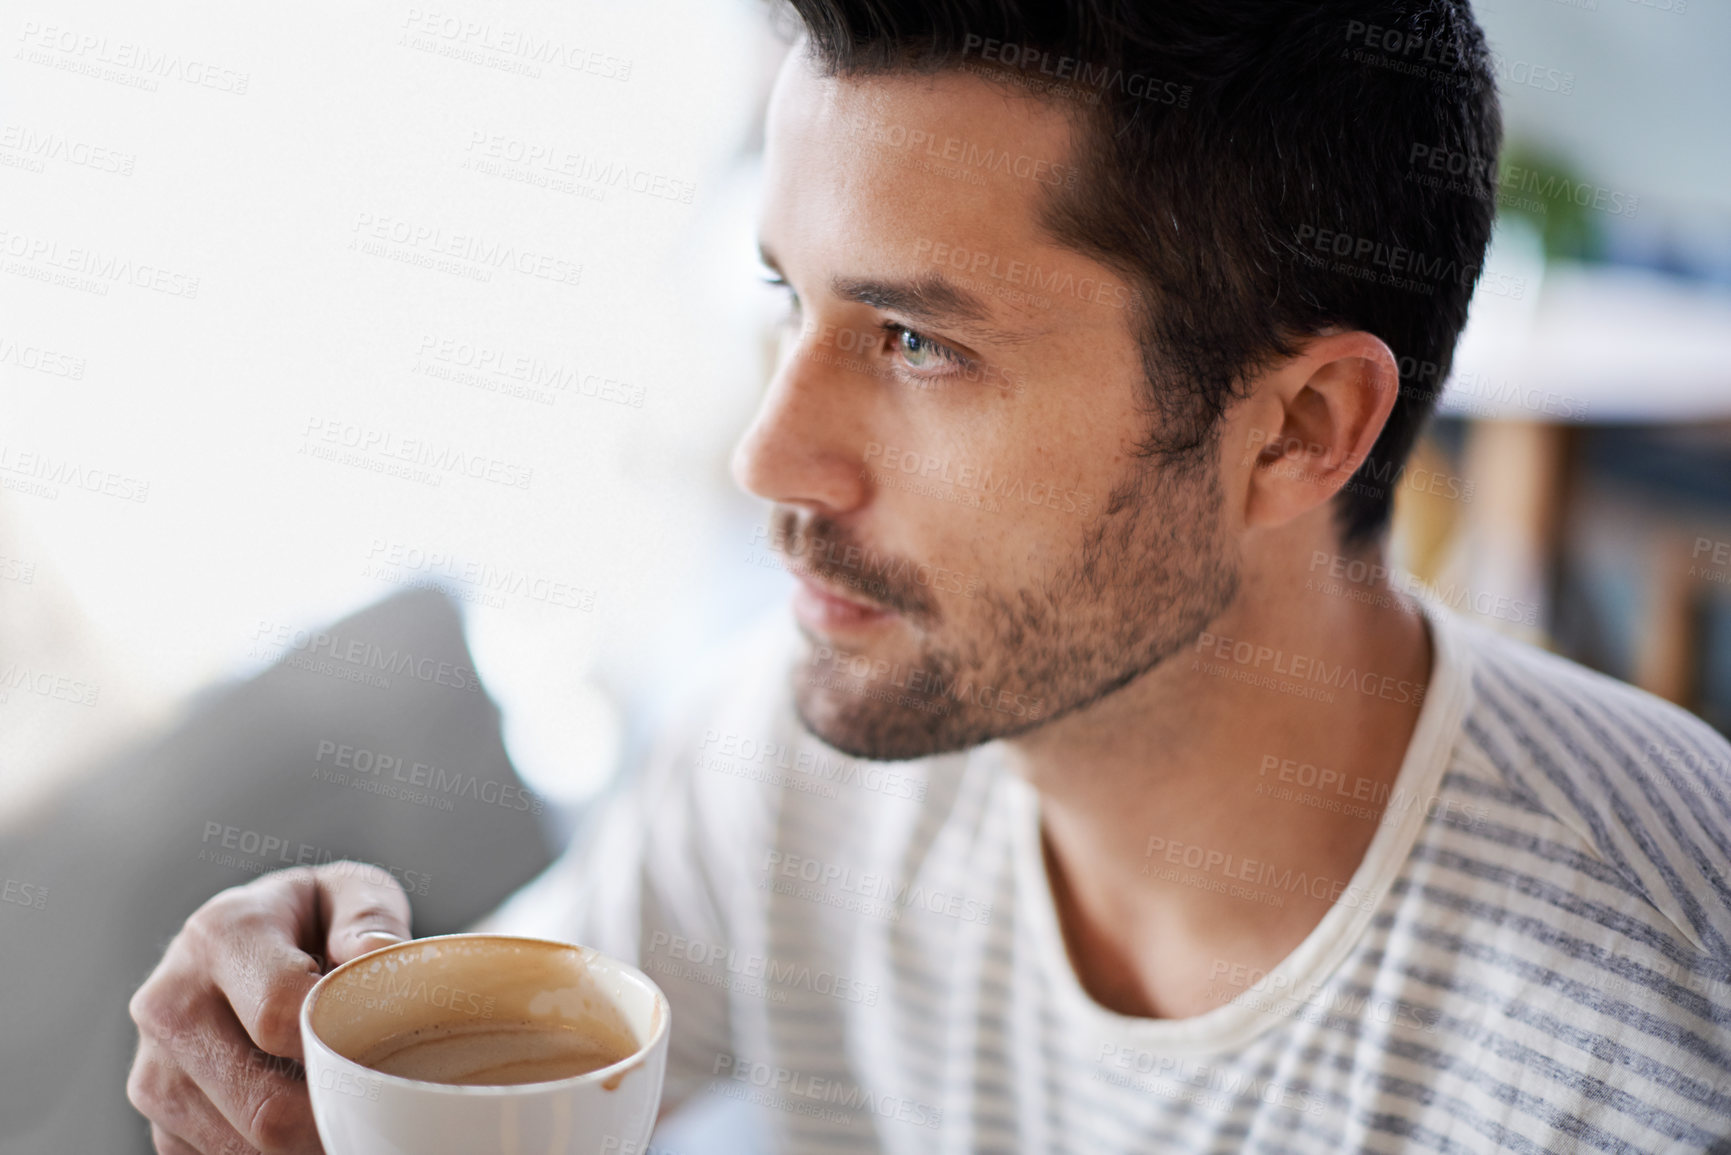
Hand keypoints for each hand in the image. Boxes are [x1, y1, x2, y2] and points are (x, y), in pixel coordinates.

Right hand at [127, 862, 411, 1152]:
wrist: (250, 940)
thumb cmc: (313, 919)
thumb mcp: (350, 893)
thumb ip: (370, 917)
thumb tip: (375, 955)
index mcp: (220, 934)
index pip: (279, 1015)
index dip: (339, 1045)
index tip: (380, 1051)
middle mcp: (170, 1002)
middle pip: (262, 1103)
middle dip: (332, 1116)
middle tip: (382, 1112)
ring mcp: (154, 1067)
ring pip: (241, 1145)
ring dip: (304, 1145)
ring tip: (348, 1114)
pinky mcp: (157, 1116)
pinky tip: (305, 1125)